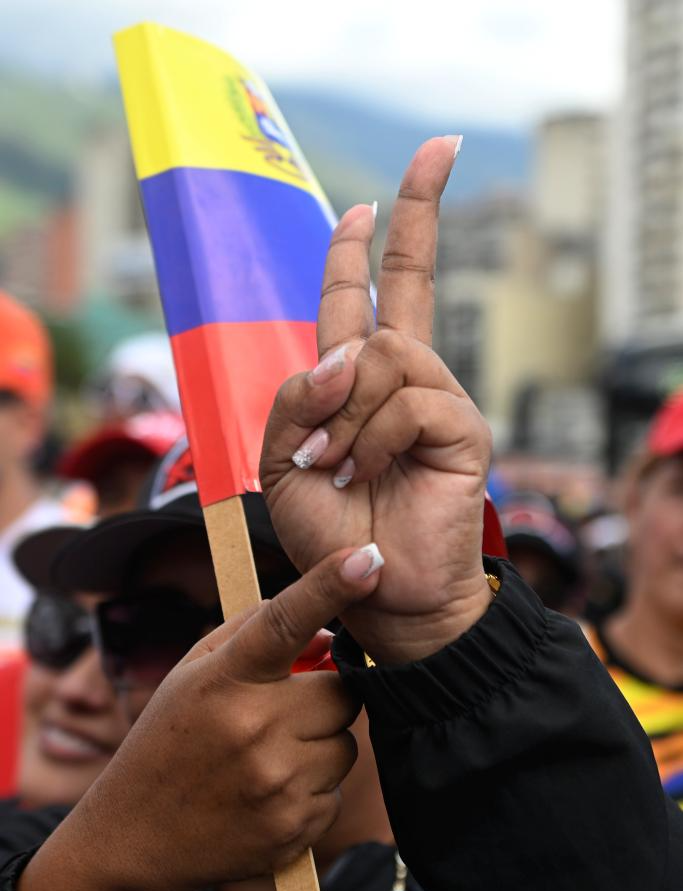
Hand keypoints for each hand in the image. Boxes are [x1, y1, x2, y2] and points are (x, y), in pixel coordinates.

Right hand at [16, 546, 380, 890]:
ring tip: (268, 757)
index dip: (328, 587)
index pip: (283, 623)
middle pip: (341, 694)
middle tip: (287, 709)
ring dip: (320, 744)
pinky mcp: (292, 830)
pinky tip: (267, 793)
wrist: (135, 840)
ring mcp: (275, 784)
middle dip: (326, 695)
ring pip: (344, 746)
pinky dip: (311, 789)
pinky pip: (334, 792)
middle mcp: (253, 730)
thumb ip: (253, 636)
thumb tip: (327, 629)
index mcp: (224, 682)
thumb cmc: (169, 740)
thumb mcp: (192, 674)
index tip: (367, 558)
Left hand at [261, 137, 492, 662]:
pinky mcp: (462, 427)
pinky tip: (362, 472)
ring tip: (334, 464)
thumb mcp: (281, 461)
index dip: (375, 242)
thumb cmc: (330, 531)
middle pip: (408, 282)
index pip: (371, 297)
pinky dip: (370, 438)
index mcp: (360, 381)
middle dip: (419, 211)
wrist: (375, 593)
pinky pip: (407, 400)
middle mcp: (404, 378)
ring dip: (343, 411)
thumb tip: (341, 355)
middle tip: (439, 147)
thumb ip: (294, 400)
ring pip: (384, 353)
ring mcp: (437, 398)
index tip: (378, 194)